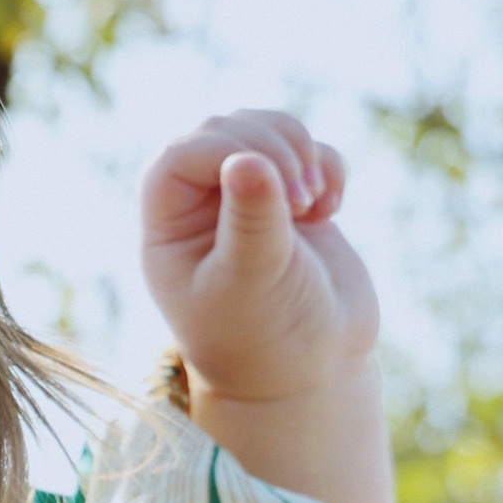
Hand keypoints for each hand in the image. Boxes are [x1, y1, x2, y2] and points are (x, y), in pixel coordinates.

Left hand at [140, 107, 378, 407]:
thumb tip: (246, 159)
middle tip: (301, 198)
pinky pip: (308, 149)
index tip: (274, 184)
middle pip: (224, 129)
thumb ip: (251, 221)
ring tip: (315, 201)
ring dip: (300, 147)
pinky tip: (332, 207)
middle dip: (271, 146)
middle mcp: (201, 208)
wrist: (316, 373)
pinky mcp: (293, 201)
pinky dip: (327, 164)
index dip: (227, 150)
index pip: (181, 154)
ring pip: (266, 129)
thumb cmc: (269, 338)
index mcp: (170, 228)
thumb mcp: (254, 282)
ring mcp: (247, 200)